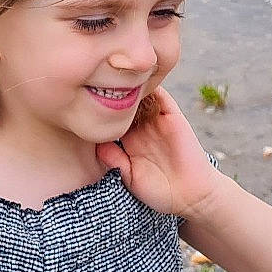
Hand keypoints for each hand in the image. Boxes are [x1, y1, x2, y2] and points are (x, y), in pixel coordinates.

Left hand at [95, 88, 225, 218]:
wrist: (191, 196)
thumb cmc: (159, 192)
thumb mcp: (130, 178)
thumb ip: (114, 160)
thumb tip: (96, 144)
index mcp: (128, 141)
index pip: (110, 119)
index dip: (98, 109)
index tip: (81, 100)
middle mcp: (142, 127)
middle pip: (124, 102)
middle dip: (111, 90)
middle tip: (95, 80)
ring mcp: (157, 120)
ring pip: (141, 95)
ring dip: (130, 85)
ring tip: (114, 75)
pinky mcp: (173, 116)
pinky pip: (162, 97)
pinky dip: (152, 87)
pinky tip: (138, 81)